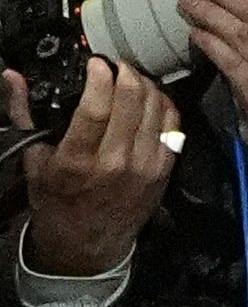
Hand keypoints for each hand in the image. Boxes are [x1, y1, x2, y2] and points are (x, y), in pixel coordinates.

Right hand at [16, 56, 173, 275]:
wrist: (89, 243)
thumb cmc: (57, 200)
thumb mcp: (33, 159)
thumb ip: (24, 114)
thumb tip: (14, 77)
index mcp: (78, 159)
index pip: (97, 108)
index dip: (100, 78)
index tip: (96, 62)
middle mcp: (117, 162)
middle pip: (133, 103)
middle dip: (125, 74)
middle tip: (116, 65)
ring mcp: (146, 167)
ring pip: (157, 111)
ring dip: (147, 86)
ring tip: (132, 78)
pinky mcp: (164, 171)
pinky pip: (173, 127)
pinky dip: (165, 106)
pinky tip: (152, 98)